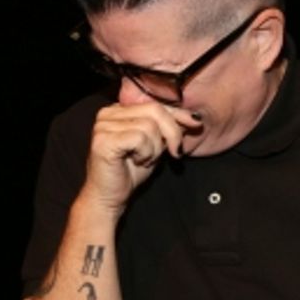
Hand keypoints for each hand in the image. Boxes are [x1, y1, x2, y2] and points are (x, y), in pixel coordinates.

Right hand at [82, 102, 201, 210]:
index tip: (196, 123)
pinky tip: (137, 161)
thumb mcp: (156, 144)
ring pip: (149, 125)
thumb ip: (168, 127)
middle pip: (155, 110)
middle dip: (172, 132)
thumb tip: (193, 117)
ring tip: (145, 159)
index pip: (155, 103)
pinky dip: (146, 152)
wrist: (110, 196)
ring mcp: (103, 126)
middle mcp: (108, 113)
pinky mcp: (103, 140)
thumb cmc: (131, 171)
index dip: (178, 114)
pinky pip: (139, 138)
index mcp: (119, 110)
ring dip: (155, 147)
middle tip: (173, 151)